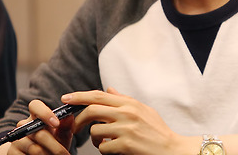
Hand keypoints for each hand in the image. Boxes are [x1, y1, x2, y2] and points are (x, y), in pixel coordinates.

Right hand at [6, 99, 72, 154]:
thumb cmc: (54, 143)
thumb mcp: (62, 134)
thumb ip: (66, 126)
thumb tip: (69, 116)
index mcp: (37, 116)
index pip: (35, 105)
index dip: (45, 113)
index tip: (56, 123)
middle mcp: (24, 125)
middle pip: (39, 133)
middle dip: (55, 146)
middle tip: (64, 154)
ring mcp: (17, 139)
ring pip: (35, 148)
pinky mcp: (11, 152)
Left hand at [62, 87, 196, 154]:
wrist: (171, 149)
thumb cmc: (157, 130)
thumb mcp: (143, 109)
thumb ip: (124, 99)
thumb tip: (109, 89)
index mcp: (129, 103)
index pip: (99, 95)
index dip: (80, 96)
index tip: (66, 98)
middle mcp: (126, 113)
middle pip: (92, 110)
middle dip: (79, 120)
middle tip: (75, 128)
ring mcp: (125, 128)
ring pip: (95, 131)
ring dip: (95, 140)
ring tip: (105, 142)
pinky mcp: (125, 145)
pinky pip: (103, 147)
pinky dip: (105, 150)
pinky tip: (114, 150)